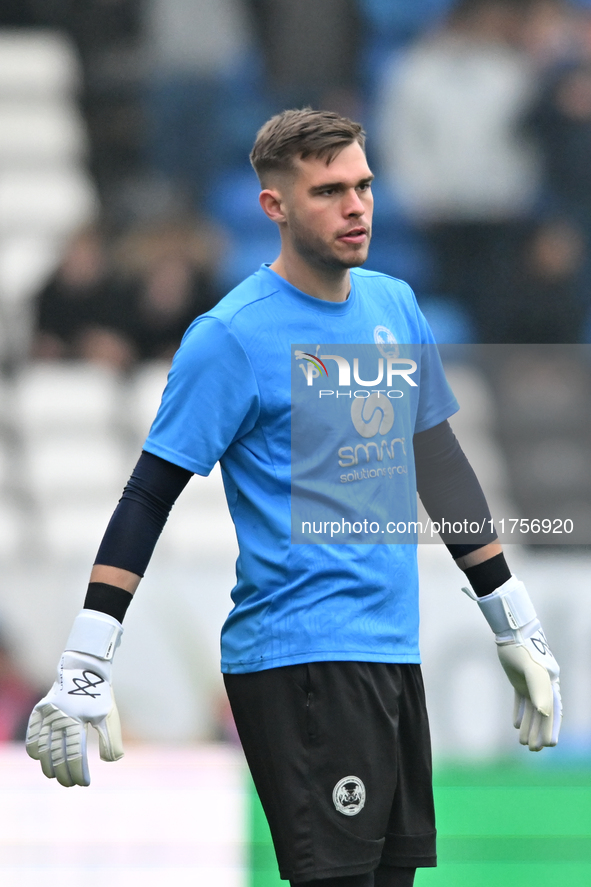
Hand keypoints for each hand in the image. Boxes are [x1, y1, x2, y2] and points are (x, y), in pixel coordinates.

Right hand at [26, 610, 123, 785]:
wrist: (84, 667)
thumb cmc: (99, 694)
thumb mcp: (110, 715)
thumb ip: (111, 740)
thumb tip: (110, 762)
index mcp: (77, 721)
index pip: (74, 756)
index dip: (78, 772)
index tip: (84, 783)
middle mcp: (59, 718)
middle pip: (57, 756)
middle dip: (64, 774)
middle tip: (71, 784)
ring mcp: (48, 714)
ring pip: (42, 748)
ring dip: (48, 765)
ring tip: (55, 775)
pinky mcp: (41, 709)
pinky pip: (32, 733)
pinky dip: (34, 747)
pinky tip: (39, 757)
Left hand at [463, 576, 561, 750]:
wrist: (511, 632)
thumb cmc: (523, 650)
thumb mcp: (531, 670)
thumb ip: (539, 690)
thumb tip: (543, 712)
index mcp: (549, 685)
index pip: (552, 712)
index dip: (551, 728)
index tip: (550, 745)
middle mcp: (542, 686)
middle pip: (542, 714)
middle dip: (538, 732)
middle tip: (534, 751)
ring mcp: (530, 682)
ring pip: (530, 709)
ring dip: (528, 726)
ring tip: (523, 743)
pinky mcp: (518, 679)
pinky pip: (520, 700)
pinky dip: (519, 712)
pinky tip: (515, 724)